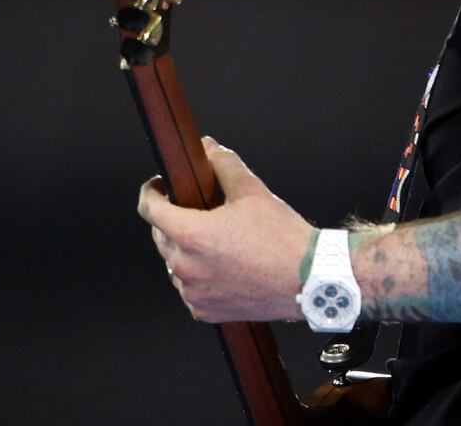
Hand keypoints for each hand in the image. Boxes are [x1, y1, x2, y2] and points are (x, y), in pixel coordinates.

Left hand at [137, 136, 312, 322]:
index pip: (150, 210)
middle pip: (161, 236)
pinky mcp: (204, 311)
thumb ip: (224, 165)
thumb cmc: (283, 239)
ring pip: (175, 263)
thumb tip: (210, 149)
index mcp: (192, 235)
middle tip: (200, 210)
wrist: (309, 279)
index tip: (158, 186)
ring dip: (187, 249)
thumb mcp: (253, 191)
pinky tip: (224, 265)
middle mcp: (186, 267)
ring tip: (218, 240)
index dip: (151, 192)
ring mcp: (193, 292)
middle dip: (175, 219)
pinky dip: (199, 276)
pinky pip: (190, 289)